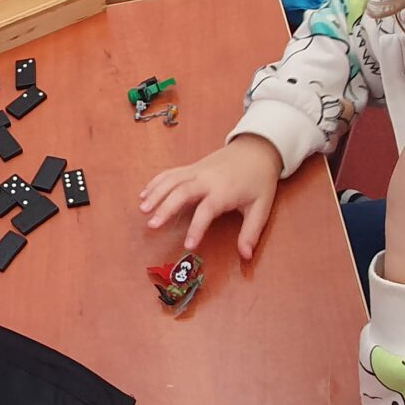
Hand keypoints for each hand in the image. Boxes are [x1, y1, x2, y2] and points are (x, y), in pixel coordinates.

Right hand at [138, 135, 283, 259]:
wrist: (257, 149)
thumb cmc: (259, 180)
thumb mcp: (261, 207)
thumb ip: (251, 232)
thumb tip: (246, 255)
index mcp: (225, 191)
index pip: (207, 210)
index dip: (197, 228)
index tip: (188, 245)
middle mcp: (207, 179)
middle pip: (182, 191)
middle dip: (165, 207)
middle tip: (152, 224)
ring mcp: (197, 171)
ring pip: (172, 180)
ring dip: (155, 193)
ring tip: (142, 209)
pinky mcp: (192, 167)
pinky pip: (171, 173)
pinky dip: (156, 182)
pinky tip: (144, 194)